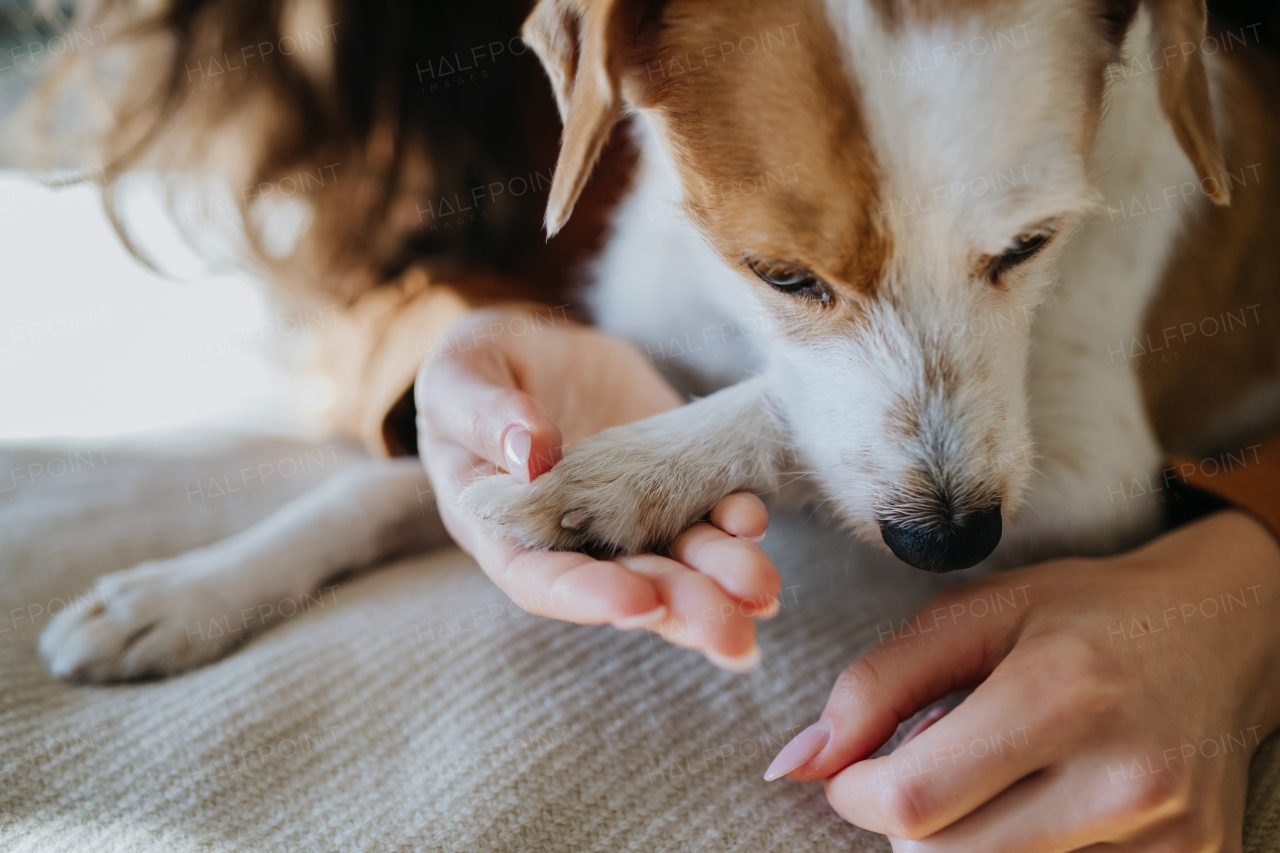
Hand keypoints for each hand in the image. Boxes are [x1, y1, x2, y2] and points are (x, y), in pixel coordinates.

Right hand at [415, 306, 779, 670]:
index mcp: (505, 531)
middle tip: (730, 628)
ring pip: (677, 562)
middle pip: (626, 587)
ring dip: (720, 581)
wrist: (534, 347)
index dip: (589, 597)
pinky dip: (733, 521)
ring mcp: (628, 515)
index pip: (542, 580)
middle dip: (680, 606)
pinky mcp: (671, 483)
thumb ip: (483, 414)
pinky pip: (706, 511)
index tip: (640, 604)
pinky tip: (753, 519)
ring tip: (763, 593)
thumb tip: (528, 454)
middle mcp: (572, 540)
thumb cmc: (475, 371)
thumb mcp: (460, 379)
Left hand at [766, 510, 1279, 850]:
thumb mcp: (973, 615)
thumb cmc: (1084, 615)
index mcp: (1059, 694)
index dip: (854, 793)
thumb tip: (795, 765)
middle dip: (905, 823)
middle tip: (931, 768)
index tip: (855, 769)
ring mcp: (1165, 840)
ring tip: (997, 778)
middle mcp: (1121, 778)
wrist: (1224, 633)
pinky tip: (1042, 804)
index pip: (910, 801)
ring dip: (964, 842)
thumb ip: (874, 685)